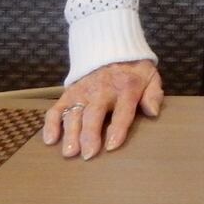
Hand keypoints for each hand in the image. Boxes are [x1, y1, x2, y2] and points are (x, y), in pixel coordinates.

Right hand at [41, 60, 163, 160]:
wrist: (111, 48)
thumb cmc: (133, 71)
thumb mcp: (151, 77)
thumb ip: (153, 94)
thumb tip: (153, 112)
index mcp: (126, 88)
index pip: (122, 111)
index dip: (117, 129)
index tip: (112, 146)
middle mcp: (102, 90)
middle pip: (94, 114)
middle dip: (90, 134)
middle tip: (87, 154)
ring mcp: (83, 92)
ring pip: (74, 113)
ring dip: (70, 133)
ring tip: (69, 152)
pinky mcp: (68, 93)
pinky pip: (56, 109)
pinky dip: (51, 123)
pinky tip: (50, 140)